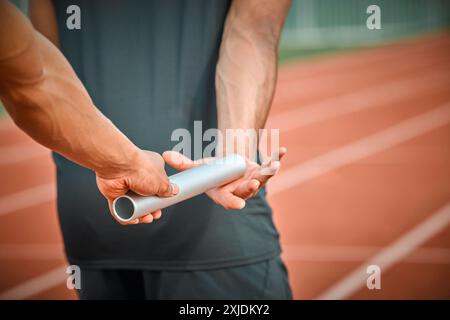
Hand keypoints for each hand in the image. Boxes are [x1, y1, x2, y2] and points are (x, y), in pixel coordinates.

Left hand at [96, 150, 178, 224]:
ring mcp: (125, 185)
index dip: (161, 198)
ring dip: (140, 215)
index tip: (163, 205)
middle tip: (154, 214)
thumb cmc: (140, 168)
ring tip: (145, 218)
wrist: (118, 168)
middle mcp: (138, 176)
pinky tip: (133, 219)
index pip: (157, 186)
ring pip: (133, 205)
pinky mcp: (114, 193)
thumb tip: (173, 191)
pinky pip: (120, 209)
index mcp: (151, 169)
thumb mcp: (162, 181)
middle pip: (146, 198)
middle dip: (151, 209)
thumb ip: (168, 188)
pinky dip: (126, 216)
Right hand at [162, 148, 285, 209]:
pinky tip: (282, 151)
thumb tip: (165, 155)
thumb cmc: (212, 171)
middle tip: (253, 183)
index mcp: (224, 193)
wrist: (228, 166)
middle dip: (251, 188)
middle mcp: (240, 190)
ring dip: (268, 173)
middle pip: (247, 192)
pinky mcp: (261, 172)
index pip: (228, 200)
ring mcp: (253, 182)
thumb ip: (184, 164)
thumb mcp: (198, 168)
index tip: (239, 205)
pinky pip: (270, 167)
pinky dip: (276, 158)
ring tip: (273, 166)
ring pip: (262, 180)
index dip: (233, 202)